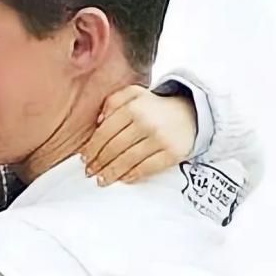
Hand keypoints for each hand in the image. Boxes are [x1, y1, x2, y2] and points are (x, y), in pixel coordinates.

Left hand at [82, 85, 196, 185]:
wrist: (191, 113)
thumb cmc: (155, 107)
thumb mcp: (134, 94)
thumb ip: (113, 101)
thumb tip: (98, 121)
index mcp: (133, 107)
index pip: (105, 132)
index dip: (92, 148)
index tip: (84, 159)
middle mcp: (146, 122)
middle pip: (114, 148)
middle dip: (99, 163)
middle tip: (90, 172)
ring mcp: (160, 138)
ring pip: (128, 160)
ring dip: (111, 173)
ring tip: (102, 180)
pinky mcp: (172, 153)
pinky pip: (148, 168)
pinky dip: (133, 175)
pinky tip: (123, 179)